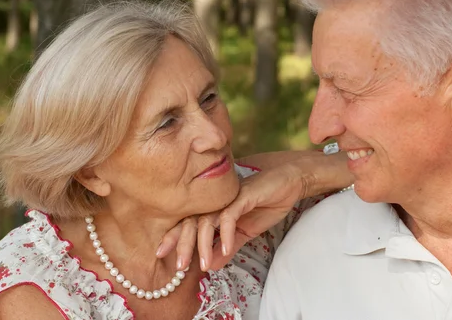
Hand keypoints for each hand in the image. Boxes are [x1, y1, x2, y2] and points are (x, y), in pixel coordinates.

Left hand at [157, 151, 351, 270]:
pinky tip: (225, 248)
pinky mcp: (242, 195)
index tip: (162, 256)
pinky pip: (229, 215)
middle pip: (192, 222)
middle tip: (177, 266)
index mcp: (213, 208)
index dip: (175, 238)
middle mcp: (216, 201)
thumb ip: (228, 247)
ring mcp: (228, 197)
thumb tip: (211, 266)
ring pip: (207, 220)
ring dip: (204, 243)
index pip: (188, 223)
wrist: (289, 183)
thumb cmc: (266, 203)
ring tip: (204, 264)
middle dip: (183, 244)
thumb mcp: (245, 233)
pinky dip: (226, 232)